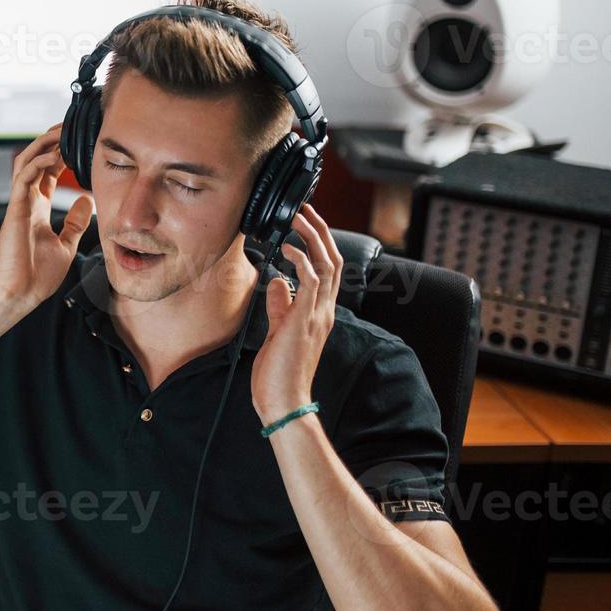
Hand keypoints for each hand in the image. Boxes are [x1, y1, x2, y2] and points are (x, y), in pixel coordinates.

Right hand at [0, 125, 94, 313]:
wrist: (19, 295)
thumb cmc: (36, 277)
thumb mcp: (66, 245)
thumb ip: (76, 223)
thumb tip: (88, 201)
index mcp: (37, 210)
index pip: (47, 172)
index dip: (60, 154)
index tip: (77, 142)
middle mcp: (27, 202)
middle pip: (35, 160)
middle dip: (51, 140)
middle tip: (69, 126)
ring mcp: (19, 204)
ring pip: (26, 162)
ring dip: (43, 144)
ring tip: (61, 131)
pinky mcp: (15, 210)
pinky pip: (23, 178)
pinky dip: (37, 163)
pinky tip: (54, 155)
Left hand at [251, 203, 343, 422]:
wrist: (284, 401)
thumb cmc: (279, 372)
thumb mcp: (277, 330)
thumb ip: (280, 305)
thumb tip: (276, 281)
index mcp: (318, 313)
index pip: (327, 270)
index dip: (318, 244)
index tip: (303, 225)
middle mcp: (323, 310)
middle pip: (333, 260)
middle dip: (320, 231)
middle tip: (305, 210)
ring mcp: (317, 314)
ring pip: (327, 264)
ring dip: (312, 238)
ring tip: (297, 218)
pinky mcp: (306, 319)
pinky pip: (312, 280)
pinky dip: (302, 260)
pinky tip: (288, 249)